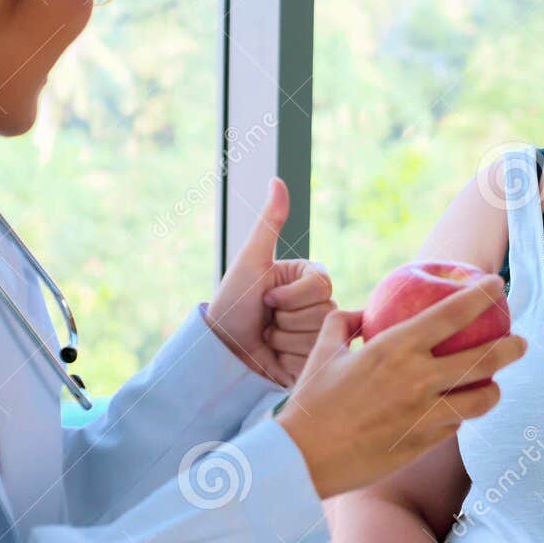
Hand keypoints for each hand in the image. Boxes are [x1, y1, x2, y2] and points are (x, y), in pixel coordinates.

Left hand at [205, 178, 336, 386]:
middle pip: (323, 313)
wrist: (220, 349)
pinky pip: (313, 362)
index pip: (322, 285)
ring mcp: (317, 335)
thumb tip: (277, 180)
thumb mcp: (251, 260)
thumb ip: (270, 223)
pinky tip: (274, 356)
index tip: (266, 297)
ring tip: (267, 337)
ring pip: (317, 339)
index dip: (290, 295)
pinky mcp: (313, 362)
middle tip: (266, 319)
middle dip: (285, 319)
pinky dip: (287, 361)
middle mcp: (318, 305)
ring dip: (284, 341)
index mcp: (309, 279)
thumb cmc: (233, 302)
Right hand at [276, 276, 525, 498]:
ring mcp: (425, 416)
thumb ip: (345, 324)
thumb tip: (362, 314)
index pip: (453, 313)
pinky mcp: (424, 445)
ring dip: (493, 391)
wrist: (303, 459)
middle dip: (511, 348)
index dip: (481, 295)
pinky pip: (454, 426)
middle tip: (519, 343)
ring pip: (481, 401)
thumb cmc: (311, 402)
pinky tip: (455, 412)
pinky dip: (458, 416)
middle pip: (485, 360)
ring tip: (494, 387)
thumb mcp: (324, 351)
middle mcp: (418, 380)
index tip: (495, 285)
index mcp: (395, 348)